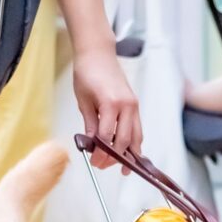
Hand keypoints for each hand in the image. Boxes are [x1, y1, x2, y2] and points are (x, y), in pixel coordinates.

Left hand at [72, 46, 141, 169]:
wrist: (98, 54)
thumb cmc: (87, 73)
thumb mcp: (83, 101)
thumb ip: (90, 125)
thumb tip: (92, 145)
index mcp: (111, 103)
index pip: (108, 137)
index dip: (101, 153)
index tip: (94, 162)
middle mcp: (127, 105)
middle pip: (124, 140)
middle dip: (114, 157)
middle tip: (102, 166)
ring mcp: (134, 106)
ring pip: (136, 137)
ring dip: (129, 154)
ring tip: (122, 168)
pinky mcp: (135, 106)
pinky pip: (137, 129)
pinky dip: (134, 143)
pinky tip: (129, 153)